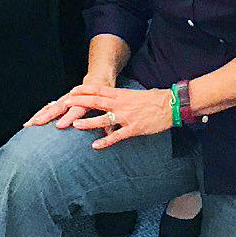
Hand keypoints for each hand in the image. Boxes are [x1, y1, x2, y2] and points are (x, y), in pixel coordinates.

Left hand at [26, 83, 172, 147]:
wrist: (170, 105)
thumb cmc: (153, 100)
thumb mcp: (133, 95)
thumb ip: (120, 98)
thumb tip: (108, 100)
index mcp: (121, 95)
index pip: (98, 90)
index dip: (84, 91)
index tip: (71, 91)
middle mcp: (121, 104)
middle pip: (96, 102)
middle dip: (79, 103)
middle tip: (65, 104)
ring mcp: (126, 116)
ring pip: (104, 119)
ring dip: (88, 122)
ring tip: (74, 124)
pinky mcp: (134, 128)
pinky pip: (117, 135)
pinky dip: (106, 140)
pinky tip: (95, 146)